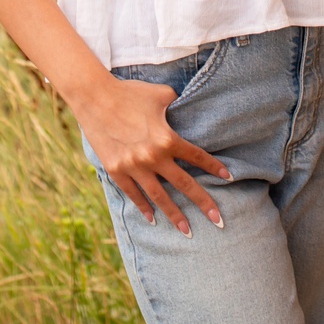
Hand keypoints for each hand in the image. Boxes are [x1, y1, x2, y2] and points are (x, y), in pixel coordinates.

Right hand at [70, 74, 231, 234]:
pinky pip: (133, 194)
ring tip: (188, 231)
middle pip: (184, 184)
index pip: (197, 156)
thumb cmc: (130, 92)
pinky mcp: (116, 170)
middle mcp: (153, 156)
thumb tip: (188, 106)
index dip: (214, 167)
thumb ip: (178, 104)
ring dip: (175, 215)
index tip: (229, 178)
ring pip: (160, 197)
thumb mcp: (161, 94)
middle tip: (219, 221)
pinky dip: (143, 207)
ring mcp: (134, 166)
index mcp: (167, 138)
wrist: (94, 97)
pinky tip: (153, 218)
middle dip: (203, 203)